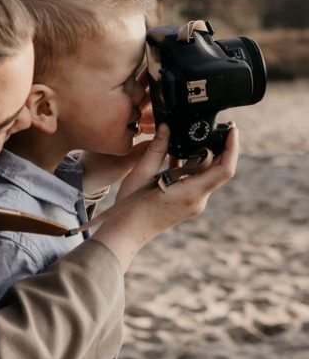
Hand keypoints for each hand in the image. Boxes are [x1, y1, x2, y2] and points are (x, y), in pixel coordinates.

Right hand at [94, 123, 238, 270]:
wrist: (126, 232)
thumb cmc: (132, 206)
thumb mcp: (142, 174)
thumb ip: (157, 149)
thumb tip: (167, 127)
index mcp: (192, 192)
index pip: (224, 169)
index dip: (232, 148)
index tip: (232, 129)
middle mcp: (198, 199)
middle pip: (218, 170)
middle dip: (221, 148)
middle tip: (218, 126)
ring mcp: (193, 203)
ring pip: (207, 175)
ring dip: (203, 156)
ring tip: (194, 135)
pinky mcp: (186, 204)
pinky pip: (195, 181)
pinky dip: (191, 166)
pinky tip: (176, 154)